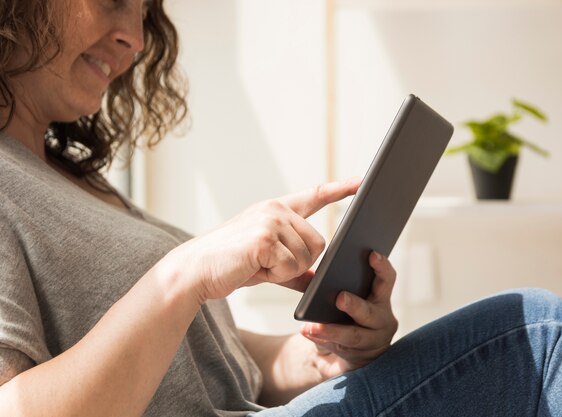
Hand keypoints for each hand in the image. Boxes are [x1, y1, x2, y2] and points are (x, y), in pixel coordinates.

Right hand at [162, 178, 359, 301]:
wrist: (196, 271)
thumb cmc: (231, 265)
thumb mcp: (268, 263)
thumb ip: (295, 268)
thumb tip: (317, 280)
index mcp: (277, 210)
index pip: (315, 196)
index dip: (340, 189)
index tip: (362, 182)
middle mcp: (275, 210)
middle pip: (318, 243)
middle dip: (299, 263)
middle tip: (268, 264)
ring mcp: (270, 221)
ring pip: (307, 257)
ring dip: (285, 271)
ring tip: (258, 264)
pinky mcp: (264, 238)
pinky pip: (292, 266)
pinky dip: (276, 276)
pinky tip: (254, 267)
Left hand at [300, 252, 397, 376]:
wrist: (344, 354)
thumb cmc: (344, 317)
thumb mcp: (343, 300)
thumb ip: (334, 285)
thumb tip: (312, 275)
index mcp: (380, 298)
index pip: (387, 280)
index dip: (381, 267)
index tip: (371, 253)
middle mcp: (382, 319)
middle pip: (370, 312)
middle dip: (355, 305)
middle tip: (339, 297)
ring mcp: (373, 342)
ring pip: (354, 336)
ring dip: (332, 330)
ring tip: (312, 326)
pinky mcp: (360, 358)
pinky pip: (340, 350)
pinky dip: (323, 340)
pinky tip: (308, 333)